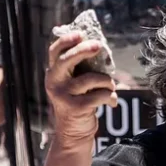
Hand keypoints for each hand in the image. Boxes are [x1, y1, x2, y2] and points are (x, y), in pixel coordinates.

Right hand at [45, 31, 117, 147]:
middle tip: (98, 45)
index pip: (54, 51)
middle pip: (66, 60)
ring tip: (111, 87)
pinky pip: (99, 95)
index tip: (80, 34)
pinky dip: (110, 97)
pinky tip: (111, 101)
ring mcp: (62, 95)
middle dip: (83, 50)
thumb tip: (98, 44)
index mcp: (53, 72)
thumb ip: (80, 66)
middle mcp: (54, 82)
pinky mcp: (75, 108)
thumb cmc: (79, 99)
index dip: (66, 40)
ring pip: (90, 79)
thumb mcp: (75, 81)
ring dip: (107, 82)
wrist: (74, 131)